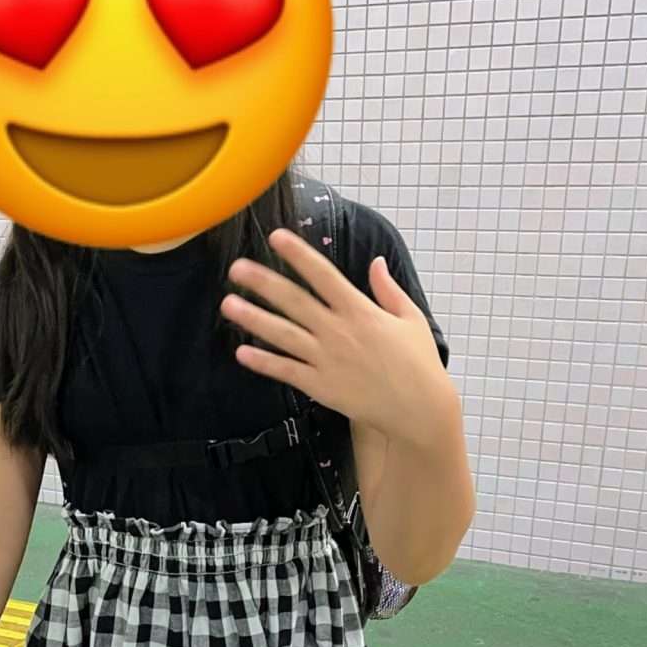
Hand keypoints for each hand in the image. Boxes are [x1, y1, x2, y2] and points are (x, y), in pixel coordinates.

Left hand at [221, 228, 451, 444]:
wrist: (419, 409)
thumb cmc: (419, 364)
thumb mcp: (410, 319)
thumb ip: (388, 290)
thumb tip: (376, 262)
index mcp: (360, 310)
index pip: (323, 275)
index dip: (298, 255)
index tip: (276, 237)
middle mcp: (338, 331)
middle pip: (294, 301)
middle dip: (263, 282)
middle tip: (236, 267)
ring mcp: (327, 360)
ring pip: (283, 335)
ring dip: (253, 319)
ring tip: (227, 304)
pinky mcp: (321, 386)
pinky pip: (286, 371)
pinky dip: (263, 362)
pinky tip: (241, 352)